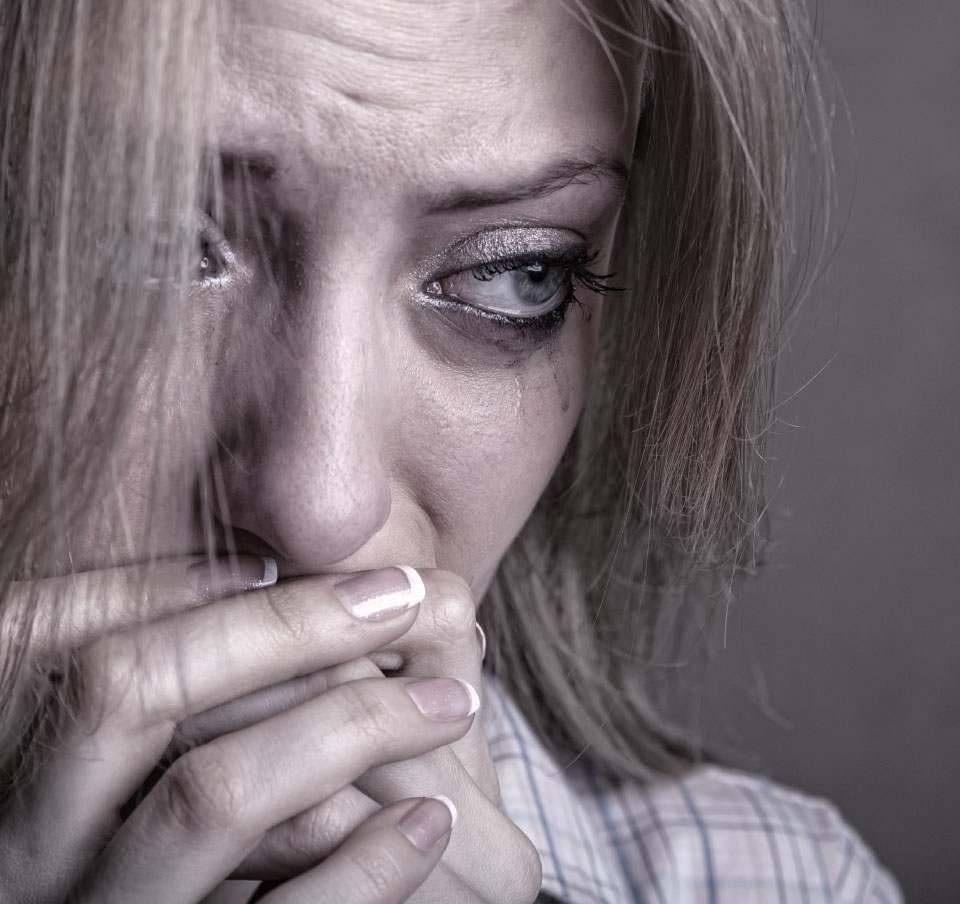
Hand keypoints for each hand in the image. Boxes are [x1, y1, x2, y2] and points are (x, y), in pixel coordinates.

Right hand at [0, 558, 482, 902]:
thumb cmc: (156, 847)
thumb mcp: (123, 768)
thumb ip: (167, 684)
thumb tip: (257, 568)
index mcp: (3, 775)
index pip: (50, 634)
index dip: (162, 582)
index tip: (276, 559)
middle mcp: (25, 853)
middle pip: (132, 691)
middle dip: (283, 626)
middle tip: (402, 596)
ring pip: (211, 793)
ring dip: (350, 724)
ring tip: (452, 701)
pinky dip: (367, 862)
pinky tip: (432, 820)